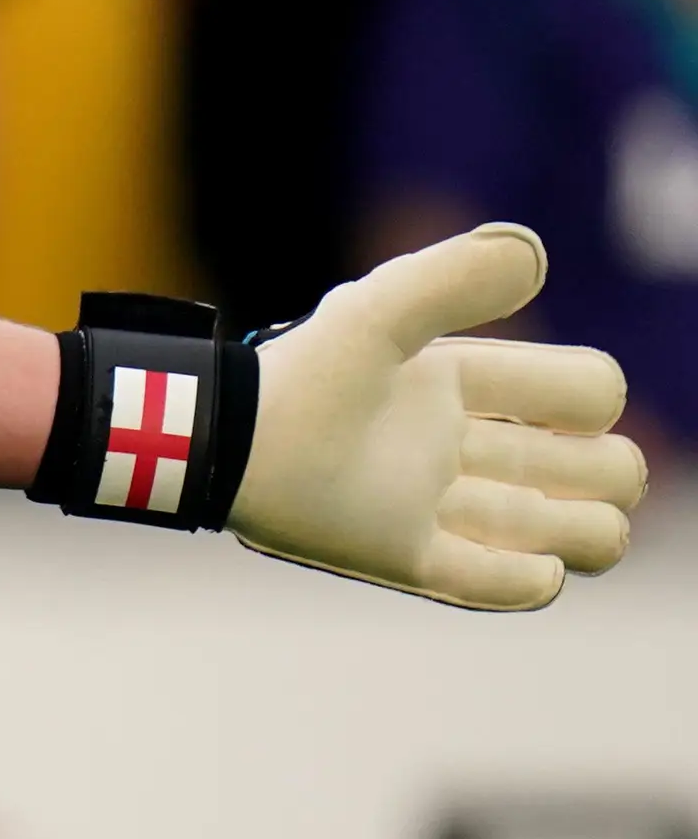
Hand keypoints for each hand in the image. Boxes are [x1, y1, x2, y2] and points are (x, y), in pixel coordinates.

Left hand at [233, 225, 647, 607]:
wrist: (228, 448)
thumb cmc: (303, 376)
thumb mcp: (378, 314)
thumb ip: (452, 279)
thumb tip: (535, 254)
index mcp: (461, 384)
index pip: (585, 392)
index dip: (592, 400)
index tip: (555, 406)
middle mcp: (458, 445)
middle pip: (598, 468)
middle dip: (609, 475)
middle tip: (555, 476)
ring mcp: (434, 505)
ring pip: (566, 531)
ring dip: (588, 534)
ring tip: (554, 531)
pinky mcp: (404, 557)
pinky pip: (495, 584)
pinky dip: (530, 582)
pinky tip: (530, 570)